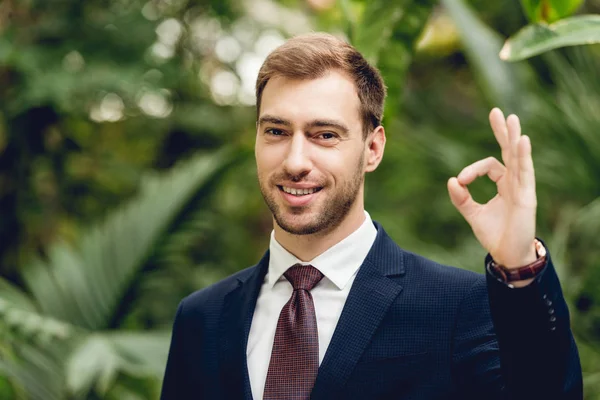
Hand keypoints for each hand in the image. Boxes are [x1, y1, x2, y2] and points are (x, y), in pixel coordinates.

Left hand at [447, 108, 536, 268]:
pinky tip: (522, 140)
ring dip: (514, 138)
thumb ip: (461, 198)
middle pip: (509, 152)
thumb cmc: (494, 235)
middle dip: (502, 132)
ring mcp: (522, 188)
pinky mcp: (526, 197)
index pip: (489, 166)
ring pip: (518, 158)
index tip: (460, 181)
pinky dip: (523, 156)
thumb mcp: (472, 214)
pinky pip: (525, 172)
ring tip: (512, 119)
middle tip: (496, 112)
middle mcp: (514, 183)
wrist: (507, 255)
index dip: (472, 170)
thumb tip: (451, 180)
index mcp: (503, 185)